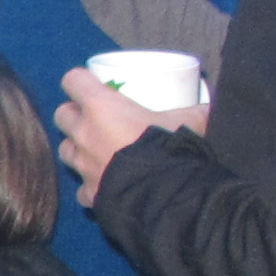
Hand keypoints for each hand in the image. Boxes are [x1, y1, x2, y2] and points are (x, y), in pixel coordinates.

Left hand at [55, 65, 204, 207]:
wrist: (164, 195)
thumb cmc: (171, 147)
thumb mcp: (189, 121)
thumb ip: (197, 110)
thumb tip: (213, 105)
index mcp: (101, 106)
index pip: (73, 80)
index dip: (80, 81)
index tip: (93, 85)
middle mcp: (84, 133)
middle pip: (62, 115)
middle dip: (74, 115)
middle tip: (94, 118)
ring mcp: (82, 165)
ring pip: (66, 150)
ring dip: (78, 148)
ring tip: (97, 151)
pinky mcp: (88, 193)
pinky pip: (81, 187)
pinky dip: (90, 185)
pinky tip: (105, 185)